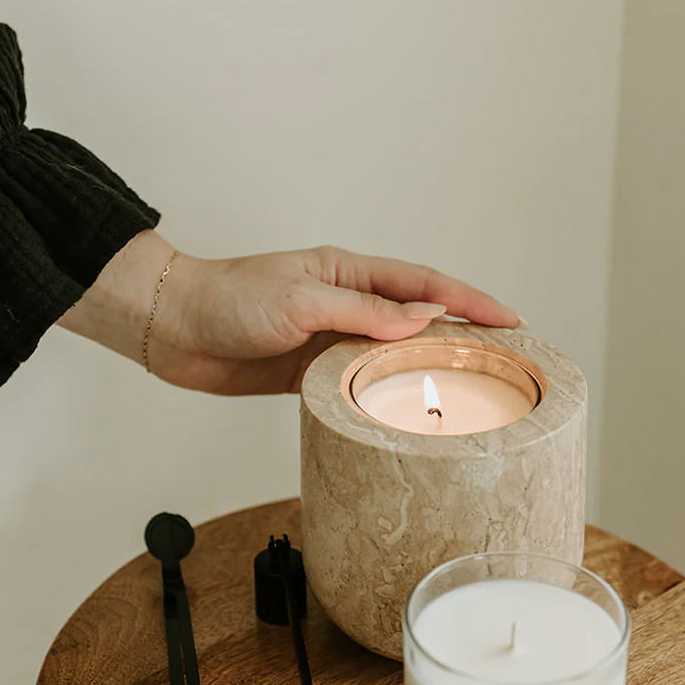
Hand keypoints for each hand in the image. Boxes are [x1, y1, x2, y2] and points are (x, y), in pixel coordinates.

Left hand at [59, 230, 520, 395]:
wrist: (173, 329)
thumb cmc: (227, 300)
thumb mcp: (299, 301)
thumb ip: (361, 314)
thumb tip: (421, 320)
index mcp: (347, 273)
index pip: (423, 285)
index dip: (469, 301)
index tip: (510, 319)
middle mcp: (344, 303)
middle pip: (417, 319)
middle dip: (463, 335)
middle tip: (507, 358)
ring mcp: (329, 338)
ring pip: (392, 354)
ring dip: (428, 368)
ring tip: (470, 389)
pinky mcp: (309, 372)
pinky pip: (360, 383)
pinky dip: (385, 395)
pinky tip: (406, 412)